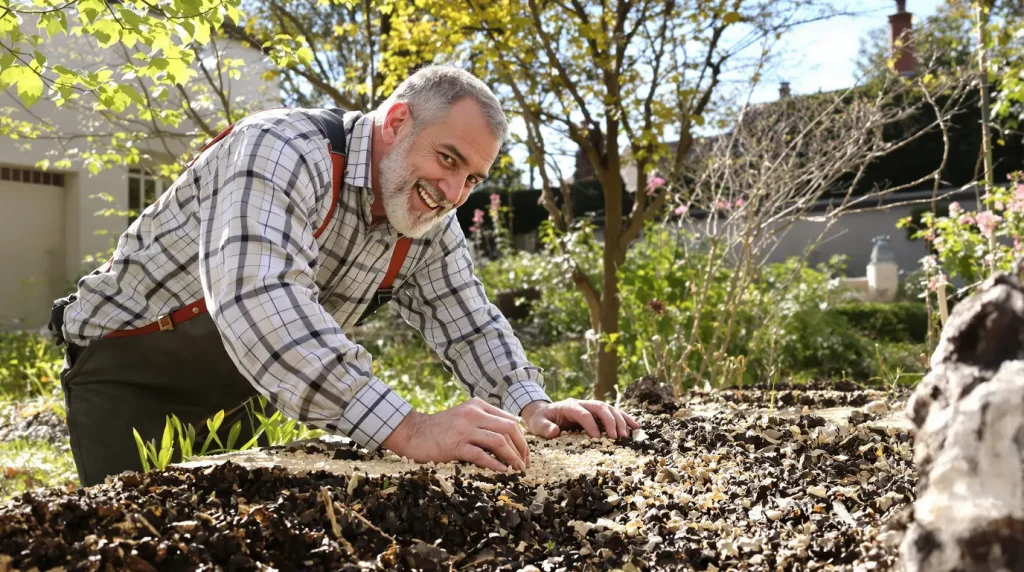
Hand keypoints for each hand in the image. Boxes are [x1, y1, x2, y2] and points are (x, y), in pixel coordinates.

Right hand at [381, 397, 529, 472]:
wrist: (413, 432)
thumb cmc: (441, 428)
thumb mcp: (465, 417)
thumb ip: (484, 422)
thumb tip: (510, 439)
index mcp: (478, 405)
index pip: (509, 420)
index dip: (521, 438)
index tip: (524, 453)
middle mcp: (473, 414)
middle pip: (509, 428)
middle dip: (521, 448)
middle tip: (524, 463)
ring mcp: (464, 428)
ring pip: (498, 441)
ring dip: (511, 457)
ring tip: (516, 469)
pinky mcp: (454, 444)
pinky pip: (480, 454)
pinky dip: (494, 464)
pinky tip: (501, 471)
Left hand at [520, 398, 639, 439]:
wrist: (543, 413)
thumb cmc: (540, 420)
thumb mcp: (537, 424)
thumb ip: (545, 427)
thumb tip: (556, 431)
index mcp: (568, 406)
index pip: (583, 413)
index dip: (590, 424)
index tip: (597, 438)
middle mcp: (582, 403)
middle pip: (600, 407)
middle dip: (610, 421)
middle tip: (616, 437)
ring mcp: (590, 406)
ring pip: (609, 409)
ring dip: (620, 420)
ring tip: (627, 435)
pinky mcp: (596, 412)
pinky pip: (613, 413)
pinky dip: (625, 419)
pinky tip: (635, 426)